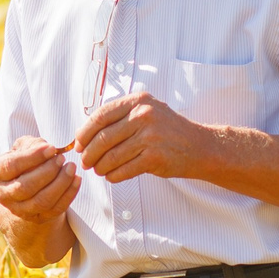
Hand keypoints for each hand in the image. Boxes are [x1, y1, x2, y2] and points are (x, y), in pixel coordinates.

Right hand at [0, 137, 79, 227]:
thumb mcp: (22, 147)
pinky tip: (77, 179)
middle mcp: (3, 195)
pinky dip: (69, 194)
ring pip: (41, 201)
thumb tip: (47, 149)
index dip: (32, 157)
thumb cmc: (24, 161)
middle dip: (47, 172)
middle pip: (26, 187)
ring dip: (60, 183)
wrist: (25, 185)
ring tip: (71, 167)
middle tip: (62, 158)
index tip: (51, 148)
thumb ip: (31, 144)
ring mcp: (20, 210)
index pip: (12, 166)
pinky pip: (55, 209)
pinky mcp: (38, 218)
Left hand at [75, 92, 217, 183]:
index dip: (84, 132)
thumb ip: (120, 117)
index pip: (100, 116)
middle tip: (85, 162)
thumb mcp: (147, 111)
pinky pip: (123, 170)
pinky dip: (113, 176)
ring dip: (100, 167)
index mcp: (138, 101)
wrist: (199, 146)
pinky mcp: (155, 158)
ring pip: (111, 157)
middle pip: (102, 138)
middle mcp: (144, 116)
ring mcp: (150, 137)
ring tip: (98, 170)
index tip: (78, 143)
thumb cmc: (168, 130)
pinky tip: (112, 176)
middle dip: (89, 153)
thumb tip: (85, 134)